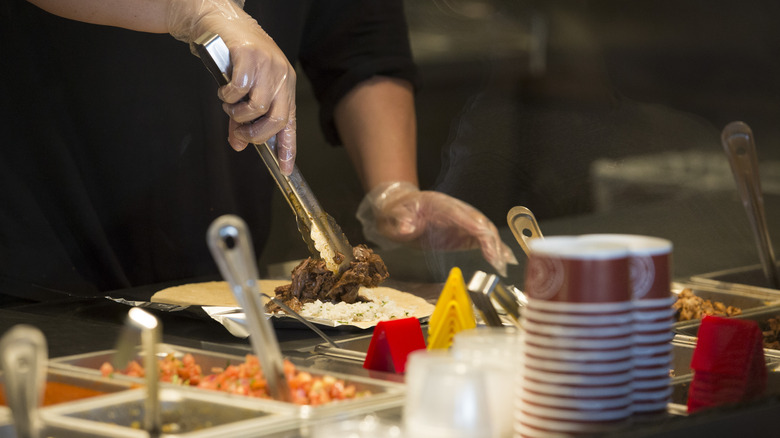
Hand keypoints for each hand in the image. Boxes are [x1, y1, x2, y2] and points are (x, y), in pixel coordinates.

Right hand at [166, 0, 296, 173]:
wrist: (221, 21)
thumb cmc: (235, 58)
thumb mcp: (244, 90)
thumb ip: (243, 119)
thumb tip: (238, 144)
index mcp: (285, 86)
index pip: (290, 123)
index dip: (288, 149)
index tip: (285, 170)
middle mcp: (282, 77)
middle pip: (276, 119)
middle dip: (255, 133)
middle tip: (239, 131)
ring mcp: (268, 66)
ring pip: (258, 107)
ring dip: (237, 113)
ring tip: (229, 103)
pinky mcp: (250, 56)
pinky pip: (240, 89)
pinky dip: (228, 95)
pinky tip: (224, 89)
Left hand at [357, 182, 517, 276]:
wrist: (396, 209)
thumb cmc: (396, 212)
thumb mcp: (393, 215)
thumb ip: (401, 221)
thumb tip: (407, 228)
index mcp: (442, 204)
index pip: (467, 218)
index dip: (481, 233)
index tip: (489, 250)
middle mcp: (456, 211)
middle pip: (481, 223)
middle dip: (493, 243)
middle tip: (499, 264)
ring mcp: (461, 221)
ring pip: (485, 231)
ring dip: (496, 247)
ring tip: (504, 265)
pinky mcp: (461, 232)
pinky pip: (482, 238)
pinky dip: (493, 247)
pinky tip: (504, 259)